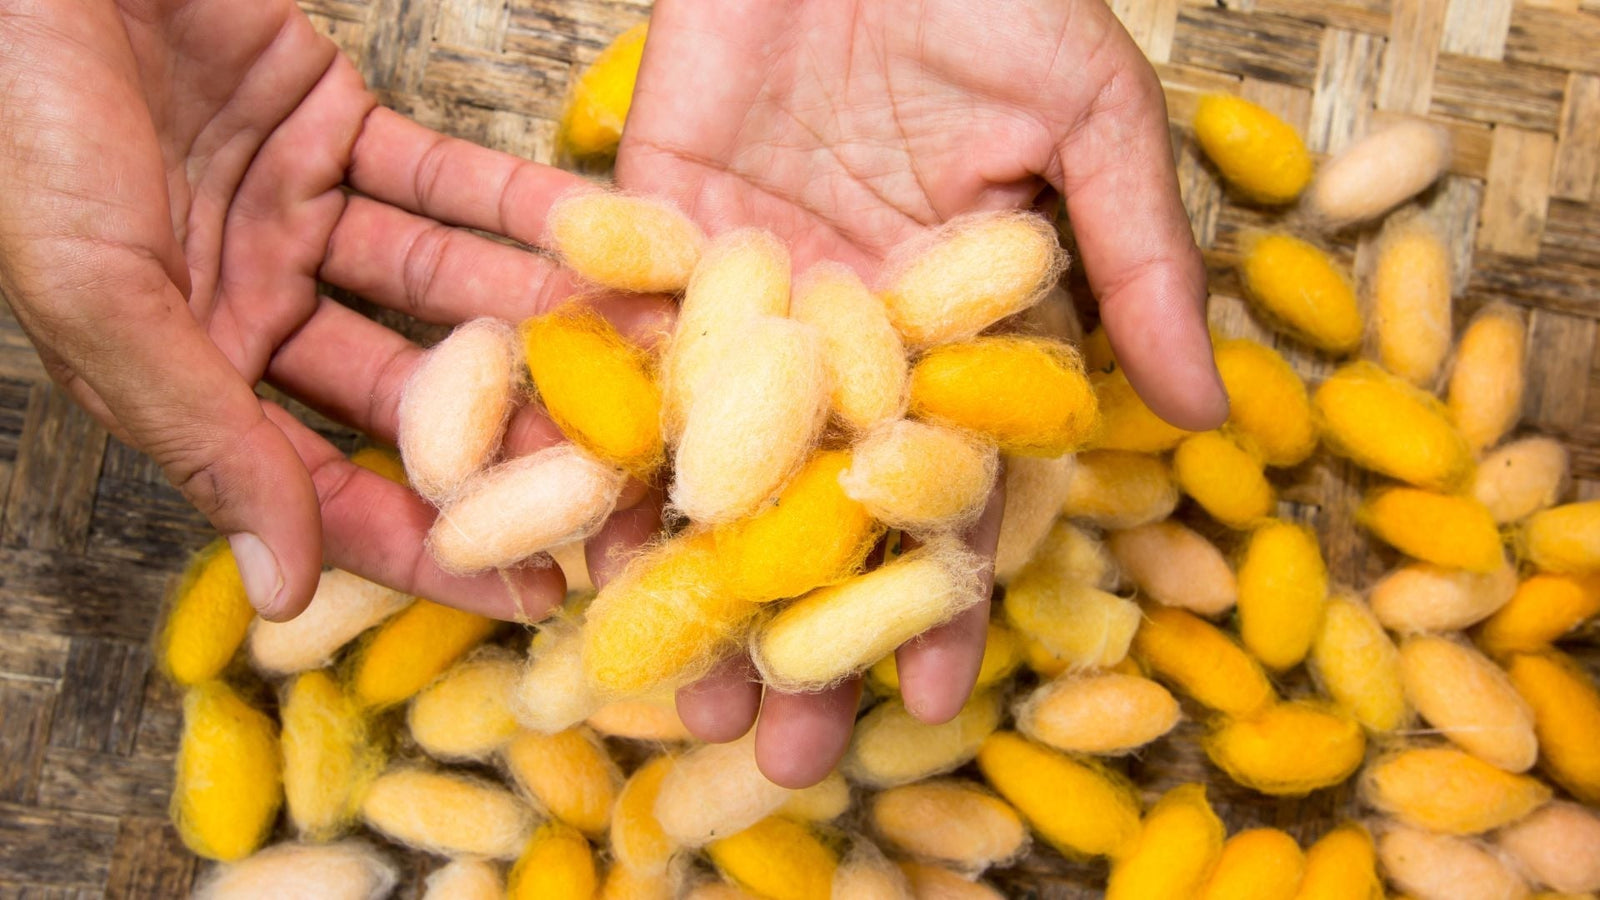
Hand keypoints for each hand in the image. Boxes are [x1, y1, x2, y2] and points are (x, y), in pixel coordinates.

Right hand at [0, 0, 664, 620]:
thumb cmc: (20, 121)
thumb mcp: (98, 296)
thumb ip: (201, 435)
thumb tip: (283, 590)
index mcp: (184, 372)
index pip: (323, 486)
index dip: (427, 543)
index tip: (533, 593)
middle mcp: (253, 306)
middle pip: (407, 393)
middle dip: (511, 434)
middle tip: (624, 476)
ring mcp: (298, 215)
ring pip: (441, 288)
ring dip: (540, 318)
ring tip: (648, 358)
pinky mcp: (336, 126)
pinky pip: (444, 180)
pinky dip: (519, 207)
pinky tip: (608, 240)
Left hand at [616, 0, 1228, 785]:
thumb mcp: (1089, 119)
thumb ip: (1136, 261)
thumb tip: (1202, 412)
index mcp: (945, 332)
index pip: (941, 490)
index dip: (936, 600)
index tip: (927, 705)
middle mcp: (833, 339)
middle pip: (810, 510)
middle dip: (795, 629)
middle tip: (775, 753)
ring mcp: (732, 297)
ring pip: (699, 458)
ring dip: (679, 572)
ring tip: (657, 688)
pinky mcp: (640, 232)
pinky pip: (601, 345)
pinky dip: (570, 428)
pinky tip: (548, 534)